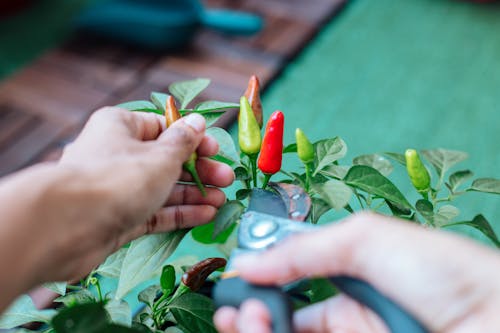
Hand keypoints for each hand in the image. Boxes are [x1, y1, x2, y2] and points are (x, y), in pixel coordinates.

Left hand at [37, 107, 232, 281]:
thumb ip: (183, 141)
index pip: (163, 127)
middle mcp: (117, 155)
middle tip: (227, 179)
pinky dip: (178, 212)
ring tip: (221, 200)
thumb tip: (197, 121)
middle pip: (165, 159)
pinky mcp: (117, 217)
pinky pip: (153, 211)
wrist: (67, 227)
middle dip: (198, 170)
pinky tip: (205, 214)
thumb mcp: (161, 155)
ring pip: (161, 188)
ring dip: (193, 194)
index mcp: (121, 127)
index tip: (215, 150)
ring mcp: (117, 189)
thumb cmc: (118, 178)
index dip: (193, 138)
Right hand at [214, 212, 499, 332]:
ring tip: (250, 319)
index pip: (289, 279)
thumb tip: (249, 260)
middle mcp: (344, 313)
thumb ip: (304, 248)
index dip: (259, 279)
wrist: (491, 315)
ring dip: (256, 328)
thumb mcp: (365, 240)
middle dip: (249, 312)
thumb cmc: (441, 270)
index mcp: (347, 274)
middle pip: (281, 317)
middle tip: (237, 309)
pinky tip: (266, 328)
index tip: (237, 279)